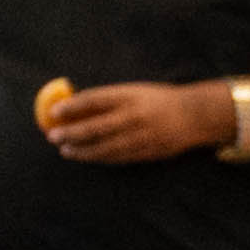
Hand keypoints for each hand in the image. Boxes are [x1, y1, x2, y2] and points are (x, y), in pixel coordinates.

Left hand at [39, 80, 225, 167]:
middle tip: (53, 136)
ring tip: (65, 151)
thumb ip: (108, 100)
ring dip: (83, 151)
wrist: (196, 114)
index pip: (95, 100)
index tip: (53, 112)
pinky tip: (87, 157)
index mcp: (131, 95)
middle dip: (72, 133)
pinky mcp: (148, 152)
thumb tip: (73, 107)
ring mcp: (142, 136)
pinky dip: (101, 158)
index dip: (72, 106)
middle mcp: (135, 115)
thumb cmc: (158, 100)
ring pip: (106, 147)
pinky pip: (119, 157)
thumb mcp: (135, 92)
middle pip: (97, 126)